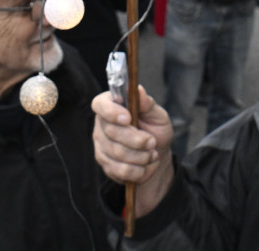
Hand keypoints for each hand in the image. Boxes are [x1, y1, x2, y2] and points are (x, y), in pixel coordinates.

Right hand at [93, 86, 174, 217]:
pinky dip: (138, 169)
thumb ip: (148, 104)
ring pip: (117, 152)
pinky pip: (120, 169)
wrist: (156, 156)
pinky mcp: (105, 164)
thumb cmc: (155, 131)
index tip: (128, 118)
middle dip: (137, 139)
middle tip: (152, 141)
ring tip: (151, 153)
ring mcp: (101, 144)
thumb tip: (138, 90)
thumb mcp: (158, 115)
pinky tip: (145, 164)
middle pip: (111, 132)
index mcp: (112, 105)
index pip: (100, 104)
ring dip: (141, 156)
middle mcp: (102, 124)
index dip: (112, 112)